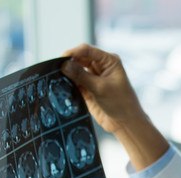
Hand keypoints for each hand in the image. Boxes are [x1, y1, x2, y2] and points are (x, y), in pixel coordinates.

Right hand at [62, 44, 168, 170]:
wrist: (125, 123)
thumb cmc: (120, 103)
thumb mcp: (100, 88)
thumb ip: (81, 76)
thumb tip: (64, 65)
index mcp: (109, 61)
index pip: (87, 51)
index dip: (73, 52)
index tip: (61, 59)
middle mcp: (101, 67)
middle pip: (79, 59)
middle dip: (68, 63)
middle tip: (56, 69)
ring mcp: (94, 78)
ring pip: (76, 70)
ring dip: (68, 73)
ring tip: (56, 77)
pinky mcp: (88, 89)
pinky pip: (75, 82)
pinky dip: (69, 83)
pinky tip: (60, 85)